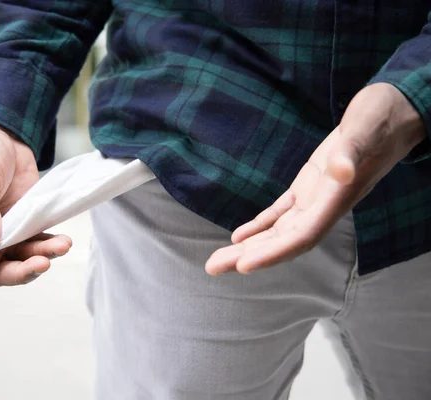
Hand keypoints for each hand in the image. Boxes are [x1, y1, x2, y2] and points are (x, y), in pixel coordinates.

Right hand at [0, 120, 71, 285]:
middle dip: (18, 273)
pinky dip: (49, 245)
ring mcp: (3, 234)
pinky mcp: (24, 226)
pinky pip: (36, 244)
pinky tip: (63, 240)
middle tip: (42, 264)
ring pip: (19, 261)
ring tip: (62, 247)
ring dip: (40, 258)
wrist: (4, 136)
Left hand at [206, 83, 425, 274]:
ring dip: (249, 246)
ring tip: (218, 260)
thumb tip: (341, 171)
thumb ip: (352, 152)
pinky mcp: (309, 186)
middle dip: (249, 256)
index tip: (243, 265)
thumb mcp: (366, 128)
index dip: (273, 252)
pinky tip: (239, 236)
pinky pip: (281, 212)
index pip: (302, 236)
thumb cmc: (381, 118)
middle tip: (212, 267)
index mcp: (336, 198)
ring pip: (279, 230)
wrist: (394, 113)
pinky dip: (260, 225)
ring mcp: (316, 197)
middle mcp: (324, 206)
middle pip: (283, 241)